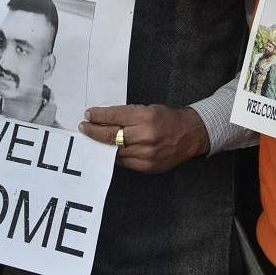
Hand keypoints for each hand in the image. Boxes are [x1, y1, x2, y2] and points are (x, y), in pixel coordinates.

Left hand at [80, 104, 209, 173]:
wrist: (191, 135)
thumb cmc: (168, 119)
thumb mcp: (149, 109)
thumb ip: (128, 115)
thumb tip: (105, 120)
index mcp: (145, 117)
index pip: (114, 116)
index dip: (98, 116)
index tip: (88, 115)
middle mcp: (144, 136)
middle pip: (110, 135)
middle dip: (94, 131)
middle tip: (84, 128)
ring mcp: (145, 154)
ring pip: (115, 151)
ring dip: (101, 145)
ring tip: (93, 140)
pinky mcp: (147, 167)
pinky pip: (124, 162)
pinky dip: (114, 156)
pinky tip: (108, 151)